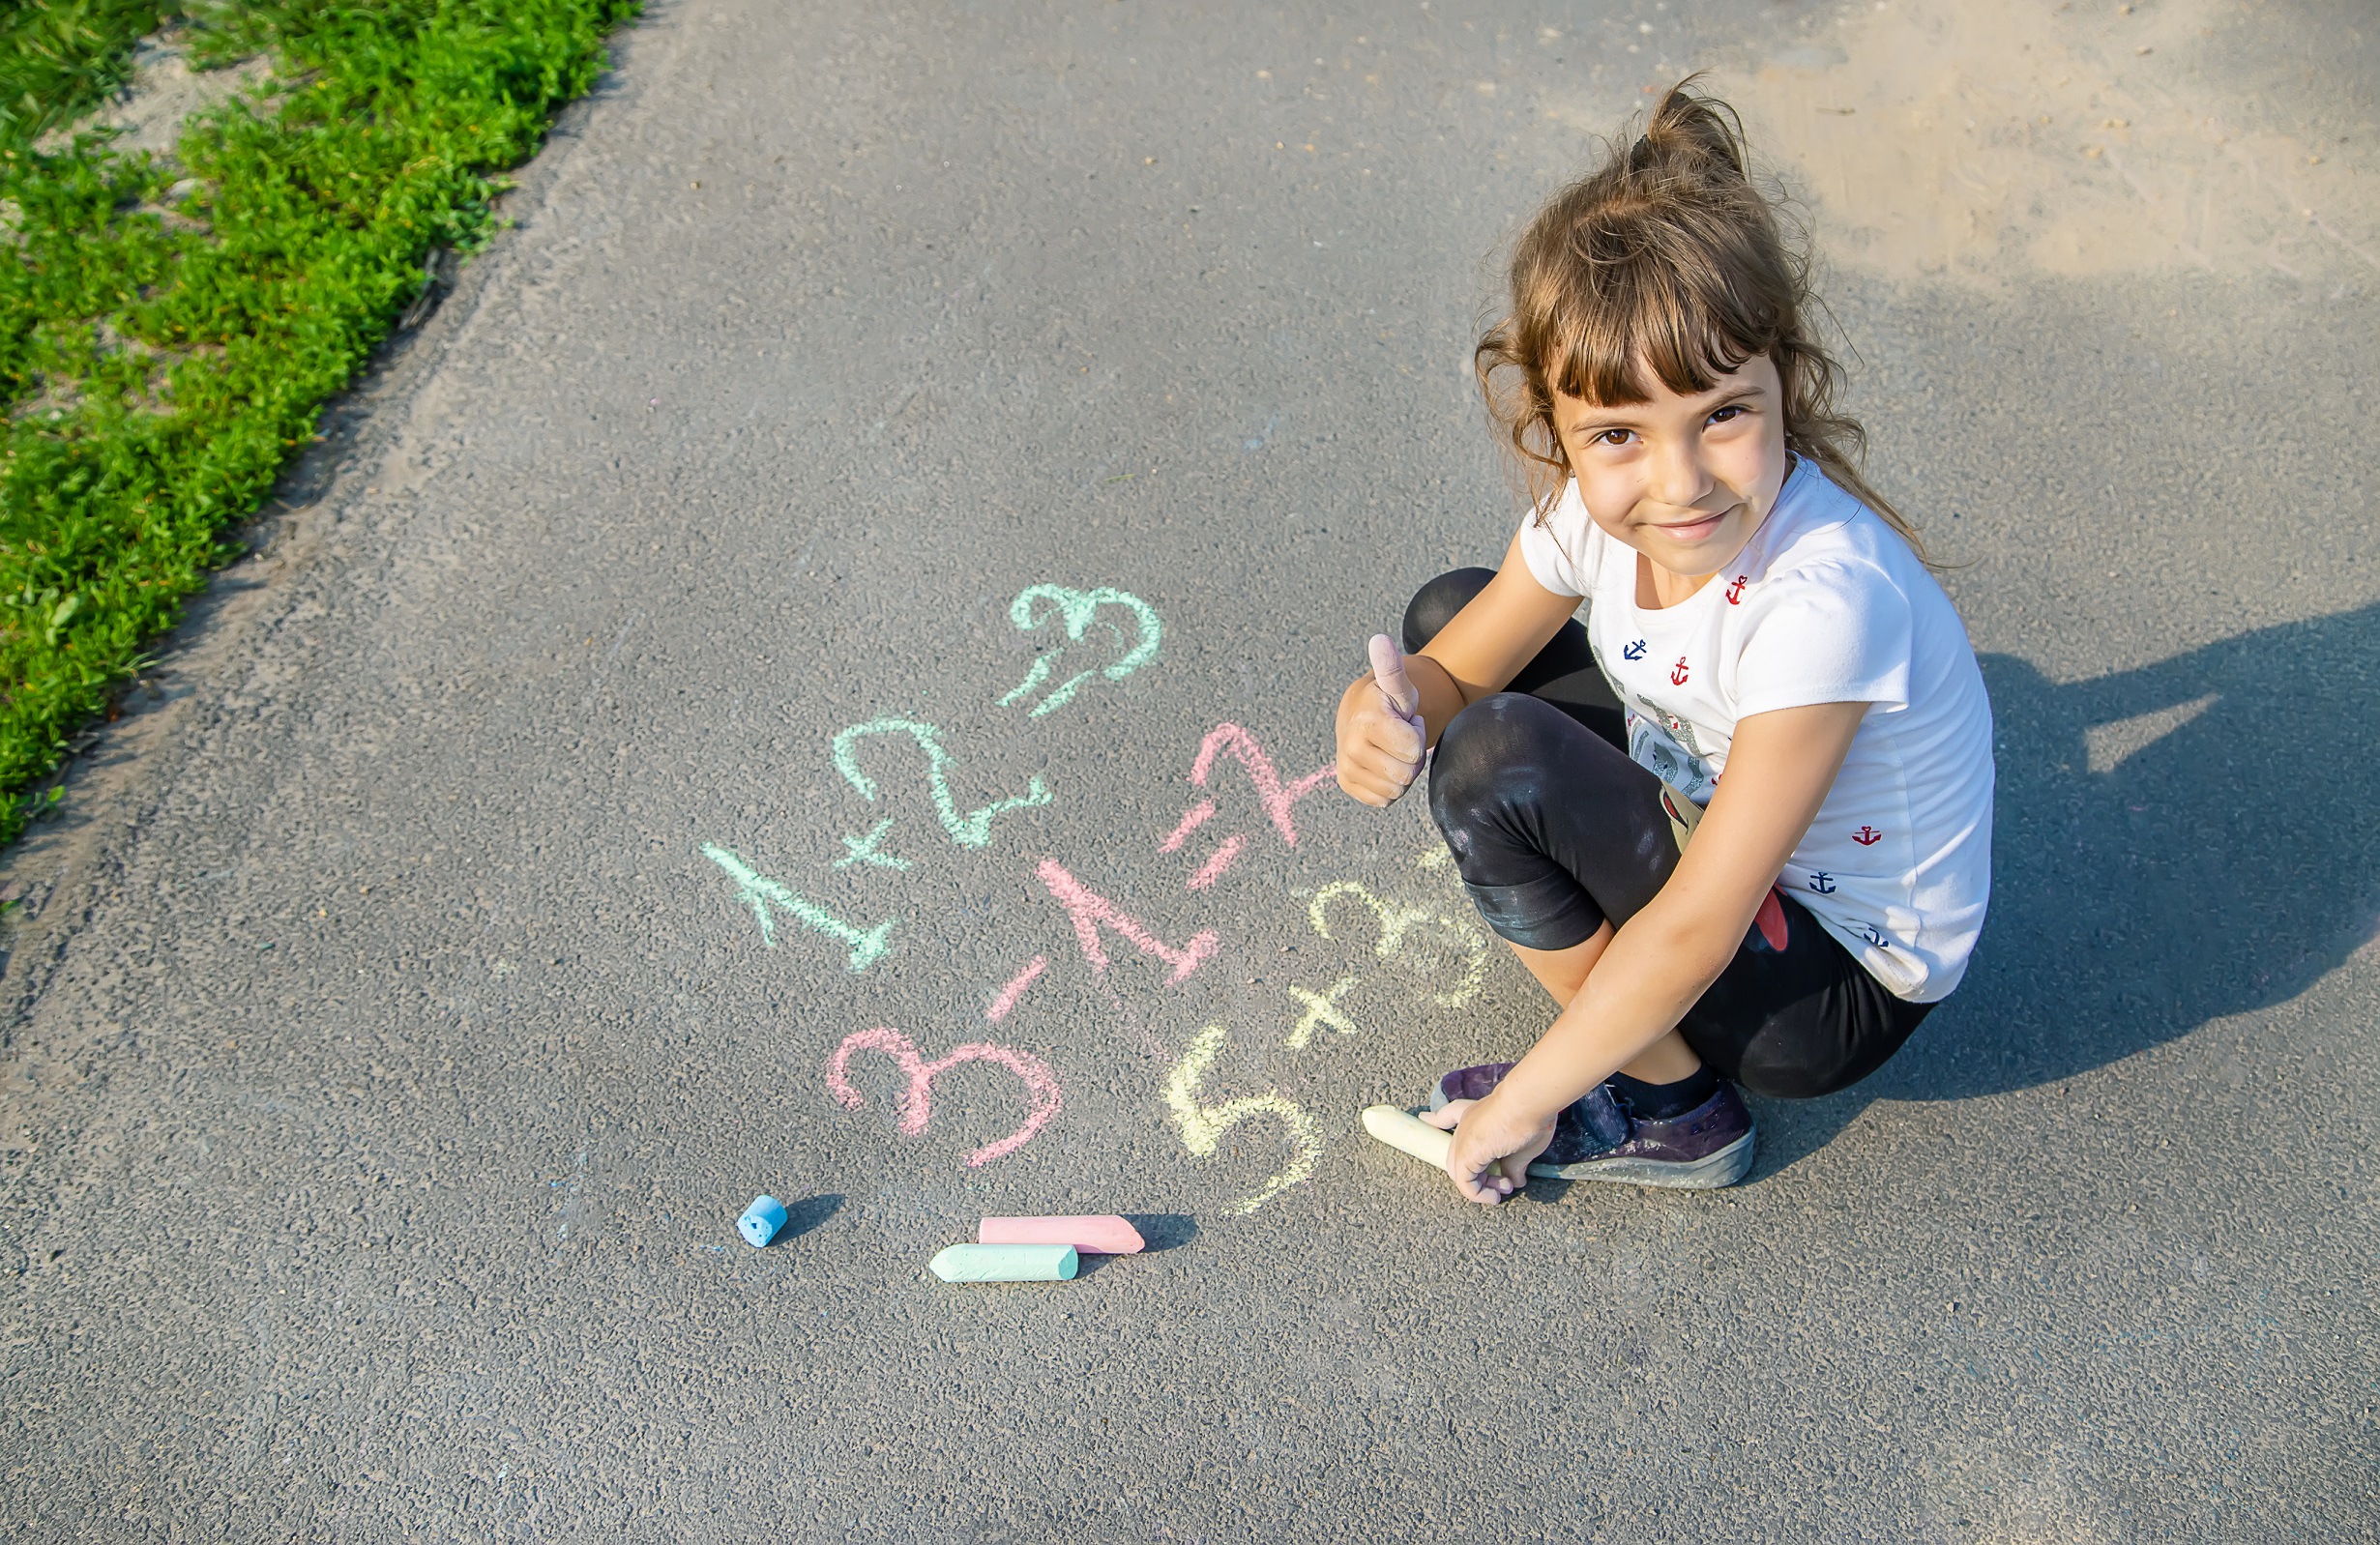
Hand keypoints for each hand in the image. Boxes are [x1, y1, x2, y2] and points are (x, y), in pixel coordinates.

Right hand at [1334, 634, 1426, 806]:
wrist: (1360, 715)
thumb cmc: (1389, 702)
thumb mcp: (1398, 686)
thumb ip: (1392, 667)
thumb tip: (1379, 638)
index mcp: (1367, 722)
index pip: (1414, 750)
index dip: (1417, 735)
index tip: (1405, 721)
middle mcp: (1351, 747)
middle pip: (1407, 774)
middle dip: (1411, 757)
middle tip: (1399, 737)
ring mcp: (1346, 767)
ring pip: (1396, 790)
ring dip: (1402, 772)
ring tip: (1391, 749)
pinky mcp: (1346, 784)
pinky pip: (1383, 800)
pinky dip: (1389, 786)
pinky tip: (1382, 763)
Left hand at [1423, 1095, 1554, 1204]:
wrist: (1526, 1103)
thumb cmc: (1529, 1117)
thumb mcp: (1522, 1146)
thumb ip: (1513, 1165)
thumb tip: (1514, 1181)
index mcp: (1476, 1115)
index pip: (1449, 1116)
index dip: (1436, 1119)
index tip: (1425, 1118)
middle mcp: (1465, 1124)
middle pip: (1457, 1156)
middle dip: (1478, 1176)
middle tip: (1503, 1183)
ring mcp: (1463, 1139)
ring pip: (1459, 1171)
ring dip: (1481, 1188)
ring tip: (1502, 1191)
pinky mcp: (1466, 1154)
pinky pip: (1464, 1182)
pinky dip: (1477, 1195)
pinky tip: (1494, 1196)